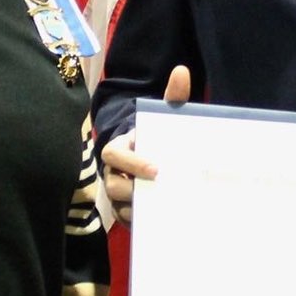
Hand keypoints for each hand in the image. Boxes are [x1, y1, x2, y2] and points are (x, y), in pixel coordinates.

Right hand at [101, 65, 190, 222]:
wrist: (153, 156)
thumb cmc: (156, 136)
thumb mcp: (165, 117)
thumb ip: (173, 97)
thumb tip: (182, 71)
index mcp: (118, 148)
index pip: (114, 155)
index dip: (133, 163)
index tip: (157, 169)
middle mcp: (113, 172)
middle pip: (113, 187)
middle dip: (133, 192)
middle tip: (161, 194)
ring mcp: (117, 194)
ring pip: (120, 207)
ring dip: (138, 211)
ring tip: (164, 212)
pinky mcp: (126, 211)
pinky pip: (128, 221)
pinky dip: (142, 223)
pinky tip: (163, 224)